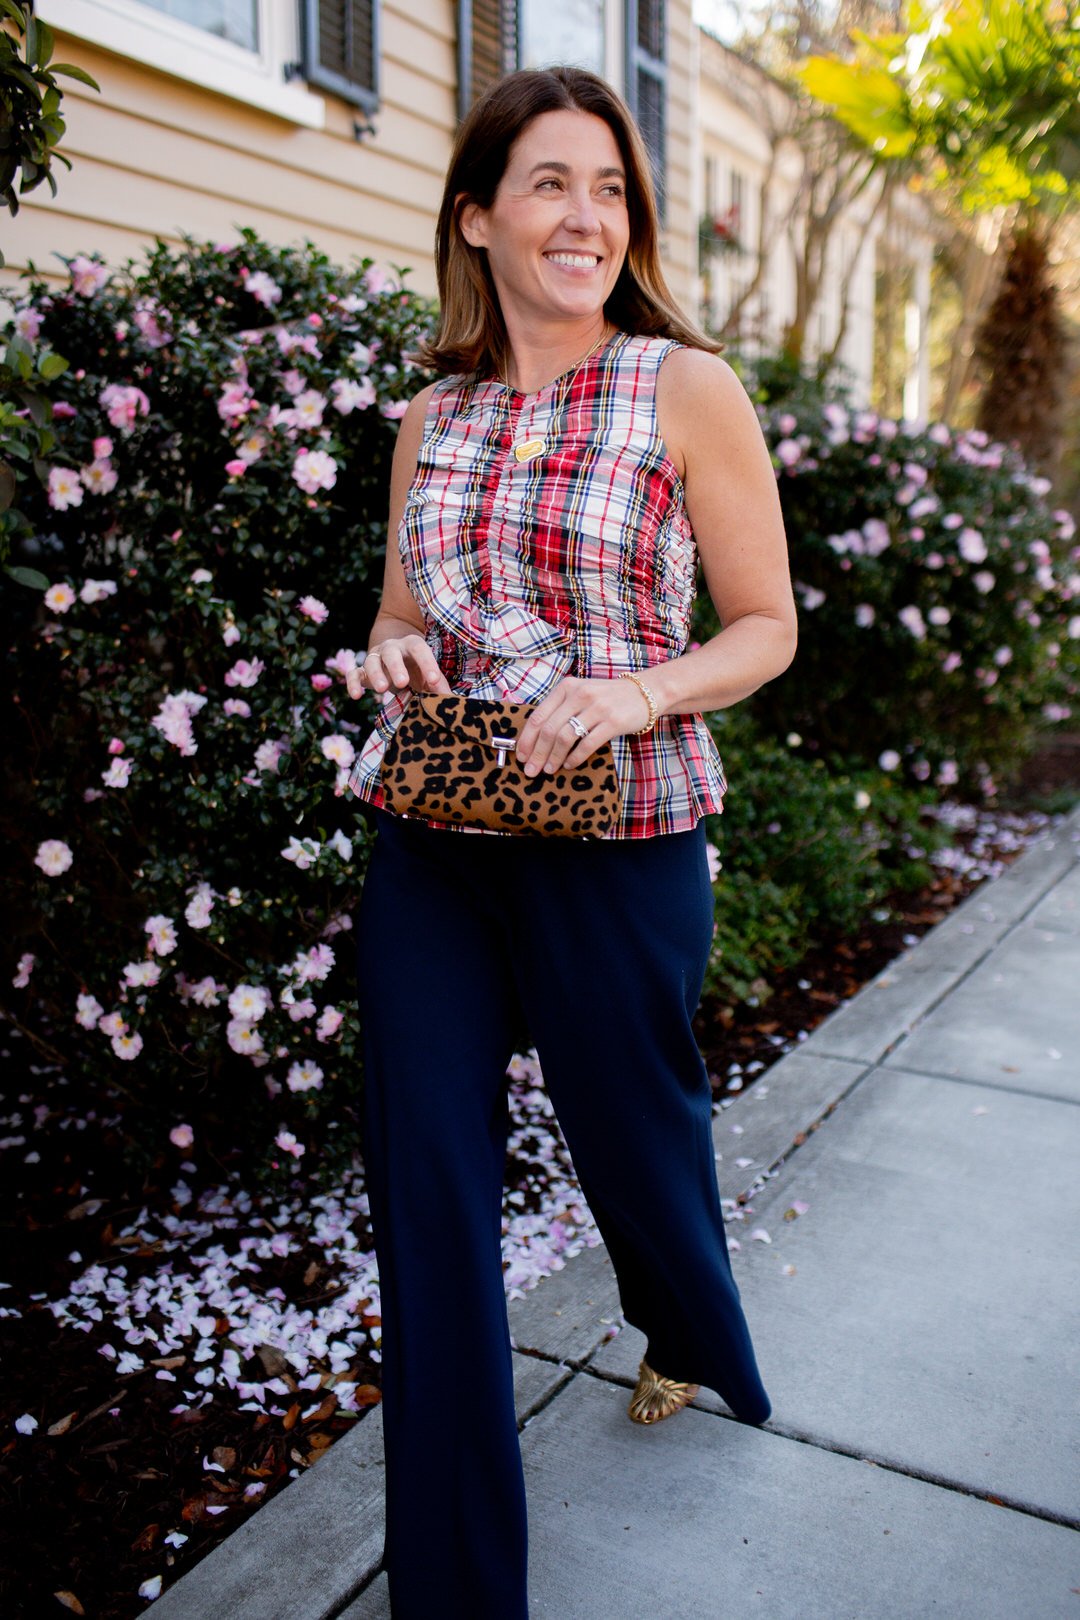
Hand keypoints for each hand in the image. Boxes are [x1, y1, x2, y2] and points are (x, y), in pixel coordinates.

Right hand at [346, 635, 451, 700]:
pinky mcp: (362, 671)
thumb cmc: (417, 670)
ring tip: (382, 689)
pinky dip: (352, 683)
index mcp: (412, 645)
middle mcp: (392, 648)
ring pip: (371, 661)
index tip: (434, 681)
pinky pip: (354, 674)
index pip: (420, 649)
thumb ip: (438, 686)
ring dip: (375, 675)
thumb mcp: (428, 676)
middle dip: (396, 667)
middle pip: (392, 652)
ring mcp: (375, 658)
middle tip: (402, 683)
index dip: (427, 664)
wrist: (395, 660)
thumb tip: (449, 700)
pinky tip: (356, 695)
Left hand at [515, 675, 654, 775]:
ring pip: (565, 738)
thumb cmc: (607, 698)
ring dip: (554, 757)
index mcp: (566, 687)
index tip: (521, 756)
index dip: (527, 739)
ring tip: (550, 770)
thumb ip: (560, 710)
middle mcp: (580, 695)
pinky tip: (569, 765)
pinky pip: (587, 744)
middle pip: (549, 730)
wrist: (645, 693)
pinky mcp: (613, 722)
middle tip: (531, 770)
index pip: (538, 716)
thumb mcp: (580, 695)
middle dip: (537, 754)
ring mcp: (597, 708)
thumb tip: (535, 739)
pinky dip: (575, 758)